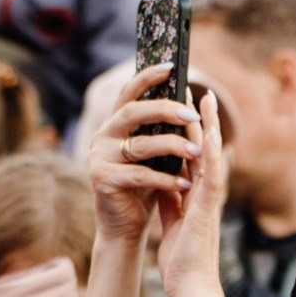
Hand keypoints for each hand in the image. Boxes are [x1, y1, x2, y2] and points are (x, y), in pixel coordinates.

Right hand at [85, 66, 201, 254]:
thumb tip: (188, 101)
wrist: (124, 228)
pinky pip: (140, 175)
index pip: (129, 93)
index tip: (171, 67)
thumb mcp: (154, 156)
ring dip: (173, 147)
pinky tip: (186, 184)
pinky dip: (166, 180)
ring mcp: (99, 157)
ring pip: (140, 145)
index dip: (147, 77)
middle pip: (133, 112)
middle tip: (193, 117)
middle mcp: (102, 137)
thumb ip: (160, 132)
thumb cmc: (143, 190)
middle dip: (165, 110)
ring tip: (197, 154)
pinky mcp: (102, 180)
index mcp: (114, 126)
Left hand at [154, 88, 228, 296]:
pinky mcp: (208, 210)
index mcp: (196, 197)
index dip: (189, 132)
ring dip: (210, 126)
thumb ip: (169, 200)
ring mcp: (210, 201)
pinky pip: (212, 176)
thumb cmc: (183, 263)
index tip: (184, 107)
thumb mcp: (171, 222)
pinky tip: (212, 133)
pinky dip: (213, 153)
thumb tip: (162, 181)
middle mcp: (207, 194)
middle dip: (201, 120)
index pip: (193, 156)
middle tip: (198, 89)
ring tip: (205, 98)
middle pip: (205, 149)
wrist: (191, 290)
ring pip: (212, 155)